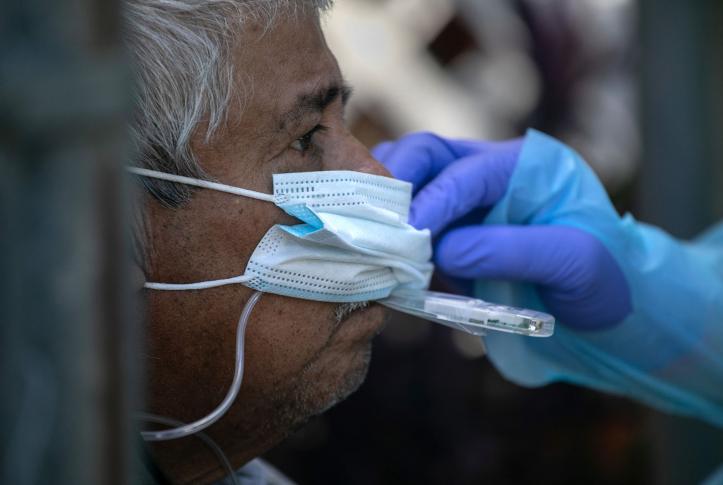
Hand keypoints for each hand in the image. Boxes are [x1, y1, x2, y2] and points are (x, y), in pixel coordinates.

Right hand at [373, 132, 631, 330]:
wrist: (603, 311)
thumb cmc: (604, 280)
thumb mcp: (576, 264)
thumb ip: (513, 250)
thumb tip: (444, 249)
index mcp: (525, 166)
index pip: (467, 170)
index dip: (435, 199)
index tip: (412, 233)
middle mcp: (488, 172)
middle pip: (425, 153)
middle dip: (395, 182)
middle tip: (373, 222)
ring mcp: (463, 201)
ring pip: (408, 177)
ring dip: (381, 200)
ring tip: (369, 235)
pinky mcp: (447, 230)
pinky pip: (405, 215)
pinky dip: (384, 227)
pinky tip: (375, 251)